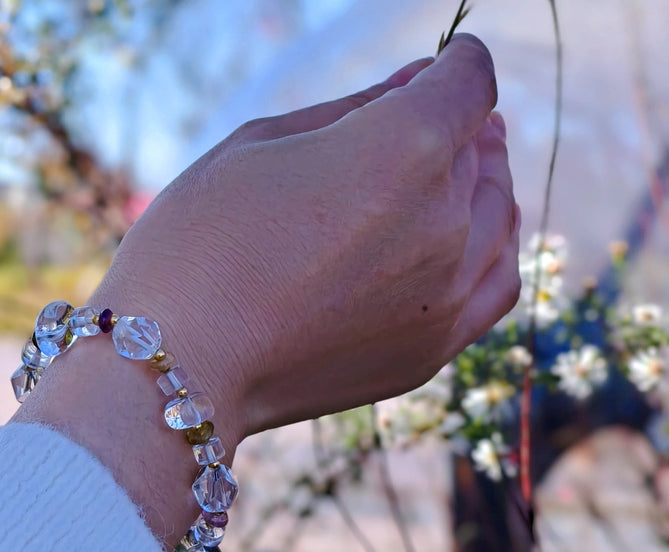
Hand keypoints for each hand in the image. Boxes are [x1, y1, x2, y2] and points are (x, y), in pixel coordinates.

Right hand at [16, 34, 518, 544]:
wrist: (178, 366)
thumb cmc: (197, 242)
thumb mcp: (258, 143)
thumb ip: (352, 108)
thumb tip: (416, 83)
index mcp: (404, 146)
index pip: (468, 81)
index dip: (458, 62)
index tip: (445, 63)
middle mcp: (444, 217)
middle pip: (479, 149)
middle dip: (454, 126)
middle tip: (422, 123)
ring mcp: (448, 292)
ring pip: (497, 213)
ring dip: (478, 183)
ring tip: (447, 175)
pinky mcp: (433, 349)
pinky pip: (496, 283)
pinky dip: (491, 246)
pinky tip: (467, 236)